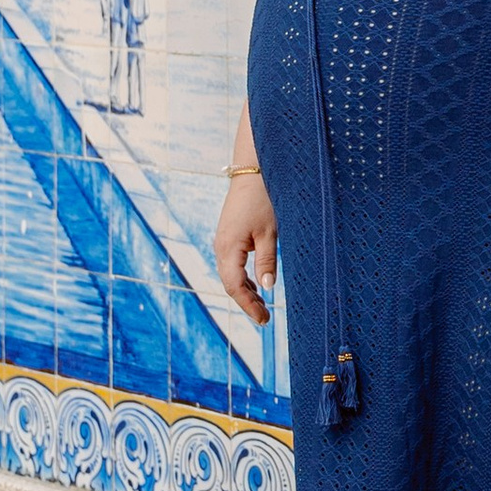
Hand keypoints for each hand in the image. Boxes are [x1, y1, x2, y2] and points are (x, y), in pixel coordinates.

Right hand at [217, 173, 276, 322]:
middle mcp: (221, 247)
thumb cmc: (263, 199)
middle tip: (265, 318)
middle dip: (247, 302)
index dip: (248, 305)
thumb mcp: (269, 233)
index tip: (264, 319)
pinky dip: (244, 278)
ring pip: (231, 275)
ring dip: (246, 291)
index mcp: (228, 248)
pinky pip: (233, 264)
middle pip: (231, 284)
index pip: (234, 287)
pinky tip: (257, 285)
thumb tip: (268, 289)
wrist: (253, 170)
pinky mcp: (229, 235)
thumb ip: (266, 262)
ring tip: (263, 306)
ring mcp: (223, 241)